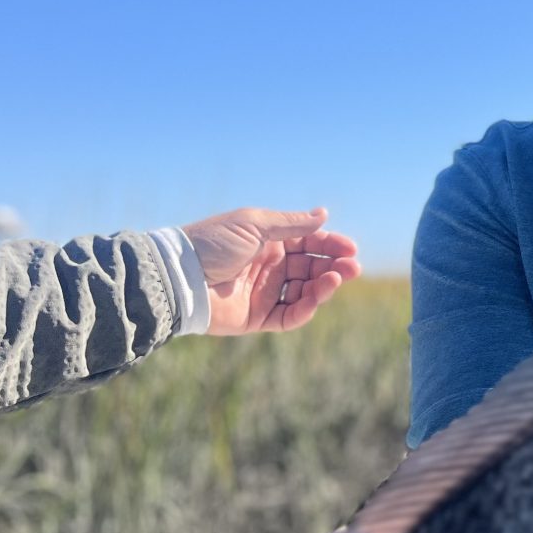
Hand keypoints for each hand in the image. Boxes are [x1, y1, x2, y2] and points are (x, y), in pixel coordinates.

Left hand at [181, 206, 360, 335]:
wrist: (179, 276)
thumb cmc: (213, 244)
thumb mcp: (254, 224)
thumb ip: (292, 224)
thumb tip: (324, 214)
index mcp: (268, 242)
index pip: (308, 243)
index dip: (330, 245)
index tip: (350, 248)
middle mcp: (270, 268)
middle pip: (311, 268)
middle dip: (334, 267)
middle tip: (353, 267)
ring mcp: (265, 293)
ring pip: (305, 292)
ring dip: (324, 286)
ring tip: (336, 279)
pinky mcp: (258, 318)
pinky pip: (289, 316)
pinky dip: (306, 308)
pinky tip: (317, 296)